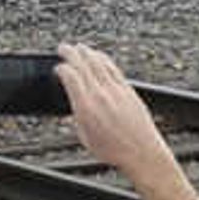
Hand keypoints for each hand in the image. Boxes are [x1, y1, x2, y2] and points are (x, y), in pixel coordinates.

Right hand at [54, 42, 167, 178]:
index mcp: (86, 107)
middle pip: (83, 64)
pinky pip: (113, 68)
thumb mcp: (85, 137)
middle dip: (71, 53)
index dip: (61, 69)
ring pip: (99, 62)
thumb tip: (75, 106)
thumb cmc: (115, 150)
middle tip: (63, 47)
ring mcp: (116, 90)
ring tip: (80, 47)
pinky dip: (104, 59)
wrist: (141, 152)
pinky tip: (100, 57)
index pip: (70, 77)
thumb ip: (78, 117)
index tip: (57, 68)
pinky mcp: (128, 90)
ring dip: (87, 52)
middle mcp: (101, 95)